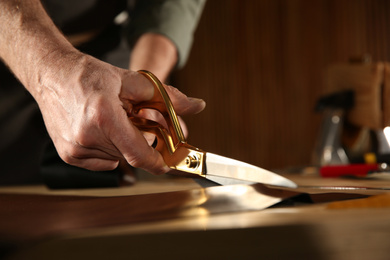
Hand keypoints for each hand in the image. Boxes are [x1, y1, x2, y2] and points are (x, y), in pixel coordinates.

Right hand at [35, 53, 204, 174]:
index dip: (157, 163)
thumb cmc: (91, 75)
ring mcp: (76, 148)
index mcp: (104, 117)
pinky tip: (101, 131)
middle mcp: (87, 136)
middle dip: (140, 142)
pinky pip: (102, 161)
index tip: (168, 164)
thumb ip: (169, 97)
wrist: (53, 75)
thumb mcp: (133, 81)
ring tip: (114, 121)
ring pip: (117, 158)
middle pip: (130, 154)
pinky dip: (108, 149)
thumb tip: (198, 105)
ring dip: (123, 144)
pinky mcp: (68, 154)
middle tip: (135, 122)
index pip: (139, 153)